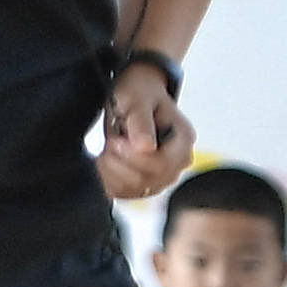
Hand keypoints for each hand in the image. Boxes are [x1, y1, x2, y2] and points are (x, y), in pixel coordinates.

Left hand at [96, 63, 192, 201]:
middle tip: (111, 141)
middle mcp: (177, 161)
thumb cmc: (138, 93)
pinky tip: (104, 161)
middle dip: (120, 163)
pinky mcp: (143, 183)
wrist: (134, 95)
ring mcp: (161, 175)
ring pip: (134, 190)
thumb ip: (141, 122)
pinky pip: (123, 193)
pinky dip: (107, 180)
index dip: (134, 157)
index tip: (115, 140)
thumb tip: (146, 148)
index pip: (162, 164)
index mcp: (182, 140)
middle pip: (148, 180)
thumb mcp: (137, 100)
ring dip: (111, 171)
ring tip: (108, 148)